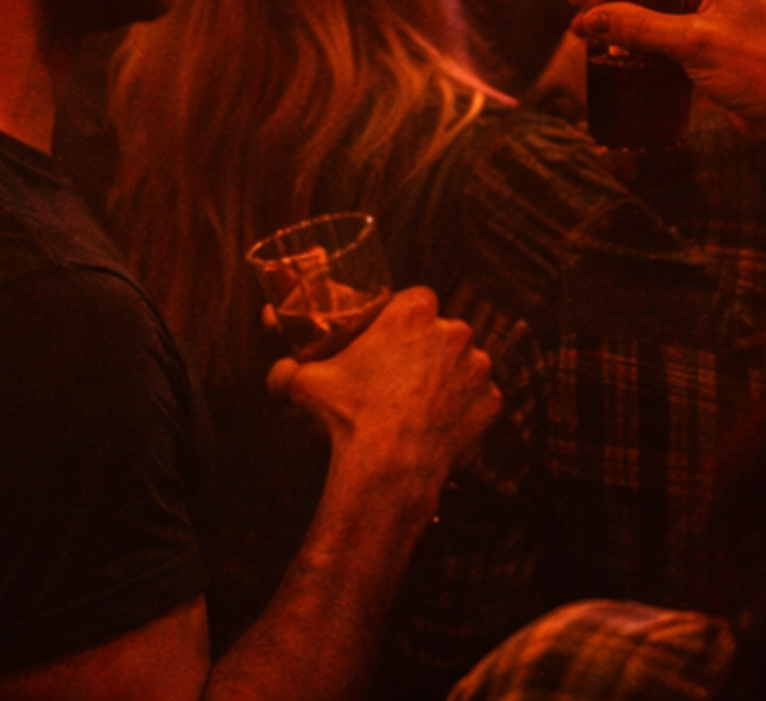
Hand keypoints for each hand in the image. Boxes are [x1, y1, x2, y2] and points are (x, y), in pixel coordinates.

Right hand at [269, 286, 498, 493]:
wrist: (386, 467)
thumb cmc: (348, 416)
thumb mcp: (306, 383)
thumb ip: (287, 370)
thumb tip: (276, 374)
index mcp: (414, 311)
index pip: (416, 299)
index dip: (404, 319)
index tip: (390, 340)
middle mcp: (453, 331)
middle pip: (442, 331)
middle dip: (425, 350)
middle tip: (399, 377)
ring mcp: (476, 368)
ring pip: (463, 365)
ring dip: (447, 379)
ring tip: (419, 406)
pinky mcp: (490, 403)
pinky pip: (478, 401)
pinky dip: (464, 412)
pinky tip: (439, 427)